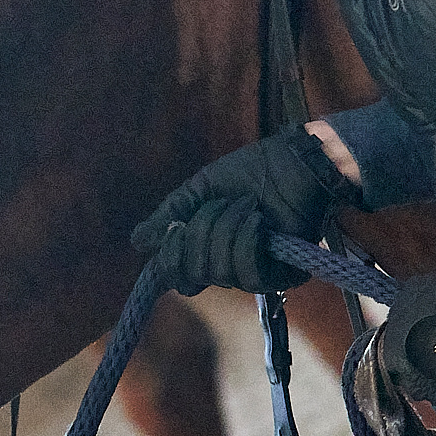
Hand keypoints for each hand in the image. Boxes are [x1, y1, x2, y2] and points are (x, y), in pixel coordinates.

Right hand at [131, 126, 360, 295]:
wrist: (297, 161)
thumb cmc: (254, 171)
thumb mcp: (200, 189)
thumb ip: (170, 214)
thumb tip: (138, 242)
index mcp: (204, 249)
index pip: (174, 274)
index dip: (169, 255)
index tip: (175, 226)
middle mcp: (225, 267)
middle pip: (191, 274)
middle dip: (200, 232)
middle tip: (222, 204)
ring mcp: (253, 272)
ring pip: (219, 272)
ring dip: (227, 231)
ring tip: (246, 205)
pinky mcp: (281, 275)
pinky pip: (250, 275)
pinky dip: (247, 242)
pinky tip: (257, 220)